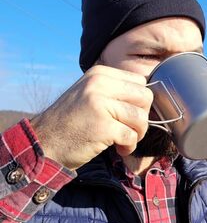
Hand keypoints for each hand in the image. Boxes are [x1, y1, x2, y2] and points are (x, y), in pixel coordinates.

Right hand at [30, 65, 152, 169]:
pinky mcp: (103, 126)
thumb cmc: (72, 122)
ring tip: (123, 141)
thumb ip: (115, 91)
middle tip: (130, 129)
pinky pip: (132, 136)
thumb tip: (147, 97)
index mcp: (99, 74)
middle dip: (142, 117)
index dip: (140, 102)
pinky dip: (129, 146)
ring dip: (137, 134)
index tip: (129, 115)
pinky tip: (119, 149)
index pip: (140, 82)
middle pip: (146, 97)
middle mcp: (100, 84)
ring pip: (141, 118)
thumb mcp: (90, 94)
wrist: (44, 143)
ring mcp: (100, 104)